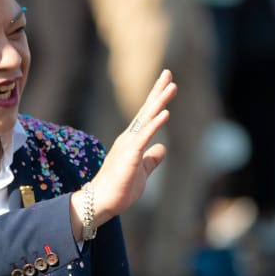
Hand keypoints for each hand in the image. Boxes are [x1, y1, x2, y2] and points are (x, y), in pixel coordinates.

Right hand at [69, 70, 172, 238]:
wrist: (101, 202)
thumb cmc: (119, 189)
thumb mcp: (141, 171)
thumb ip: (151, 159)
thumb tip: (162, 148)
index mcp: (132, 142)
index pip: (146, 116)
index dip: (157, 99)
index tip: (167, 83)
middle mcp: (129, 138)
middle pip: (146, 110)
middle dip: (158, 91)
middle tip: (168, 73)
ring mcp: (128, 145)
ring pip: (147, 118)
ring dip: (160, 101)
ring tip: (172, 86)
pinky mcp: (130, 155)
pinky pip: (145, 136)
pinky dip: (155, 123)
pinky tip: (166, 112)